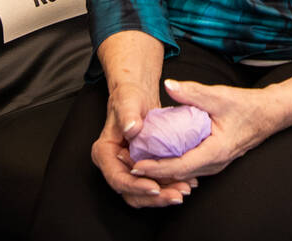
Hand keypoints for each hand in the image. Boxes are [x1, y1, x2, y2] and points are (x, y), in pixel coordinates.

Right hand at [90, 80, 196, 208]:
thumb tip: (131, 128)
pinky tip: (186, 182)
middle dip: (154, 197)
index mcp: (104, 153)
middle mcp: (114, 164)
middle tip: (176, 195)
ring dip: (163, 195)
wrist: (137, 94)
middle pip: (130, 191)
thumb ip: (128, 115)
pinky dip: (168, 185)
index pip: (118, 178)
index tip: (155, 187)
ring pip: (142, 191)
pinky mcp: (142, 166)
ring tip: (183, 191)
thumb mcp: (128, 101)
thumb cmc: (129, 96)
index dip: (136, 186)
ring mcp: (127, 166)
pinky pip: (153, 181)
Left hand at [128, 79, 284, 183]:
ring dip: (162, 167)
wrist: (268, 114)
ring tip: (140, 158)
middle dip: (154, 170)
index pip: (179, 166)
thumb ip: (192, 92)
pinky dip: (173, 163)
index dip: (156, 166)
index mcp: (215, 152)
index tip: (136, 163)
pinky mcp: (214, 160)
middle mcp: (214, 164)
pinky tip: (161, 153)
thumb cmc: (246, 106)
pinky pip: (190, 166)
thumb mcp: (219, 96)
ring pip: (184, 172)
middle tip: (129, 161)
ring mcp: (215, 164)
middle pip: (178, 173)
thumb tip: (169, 85)